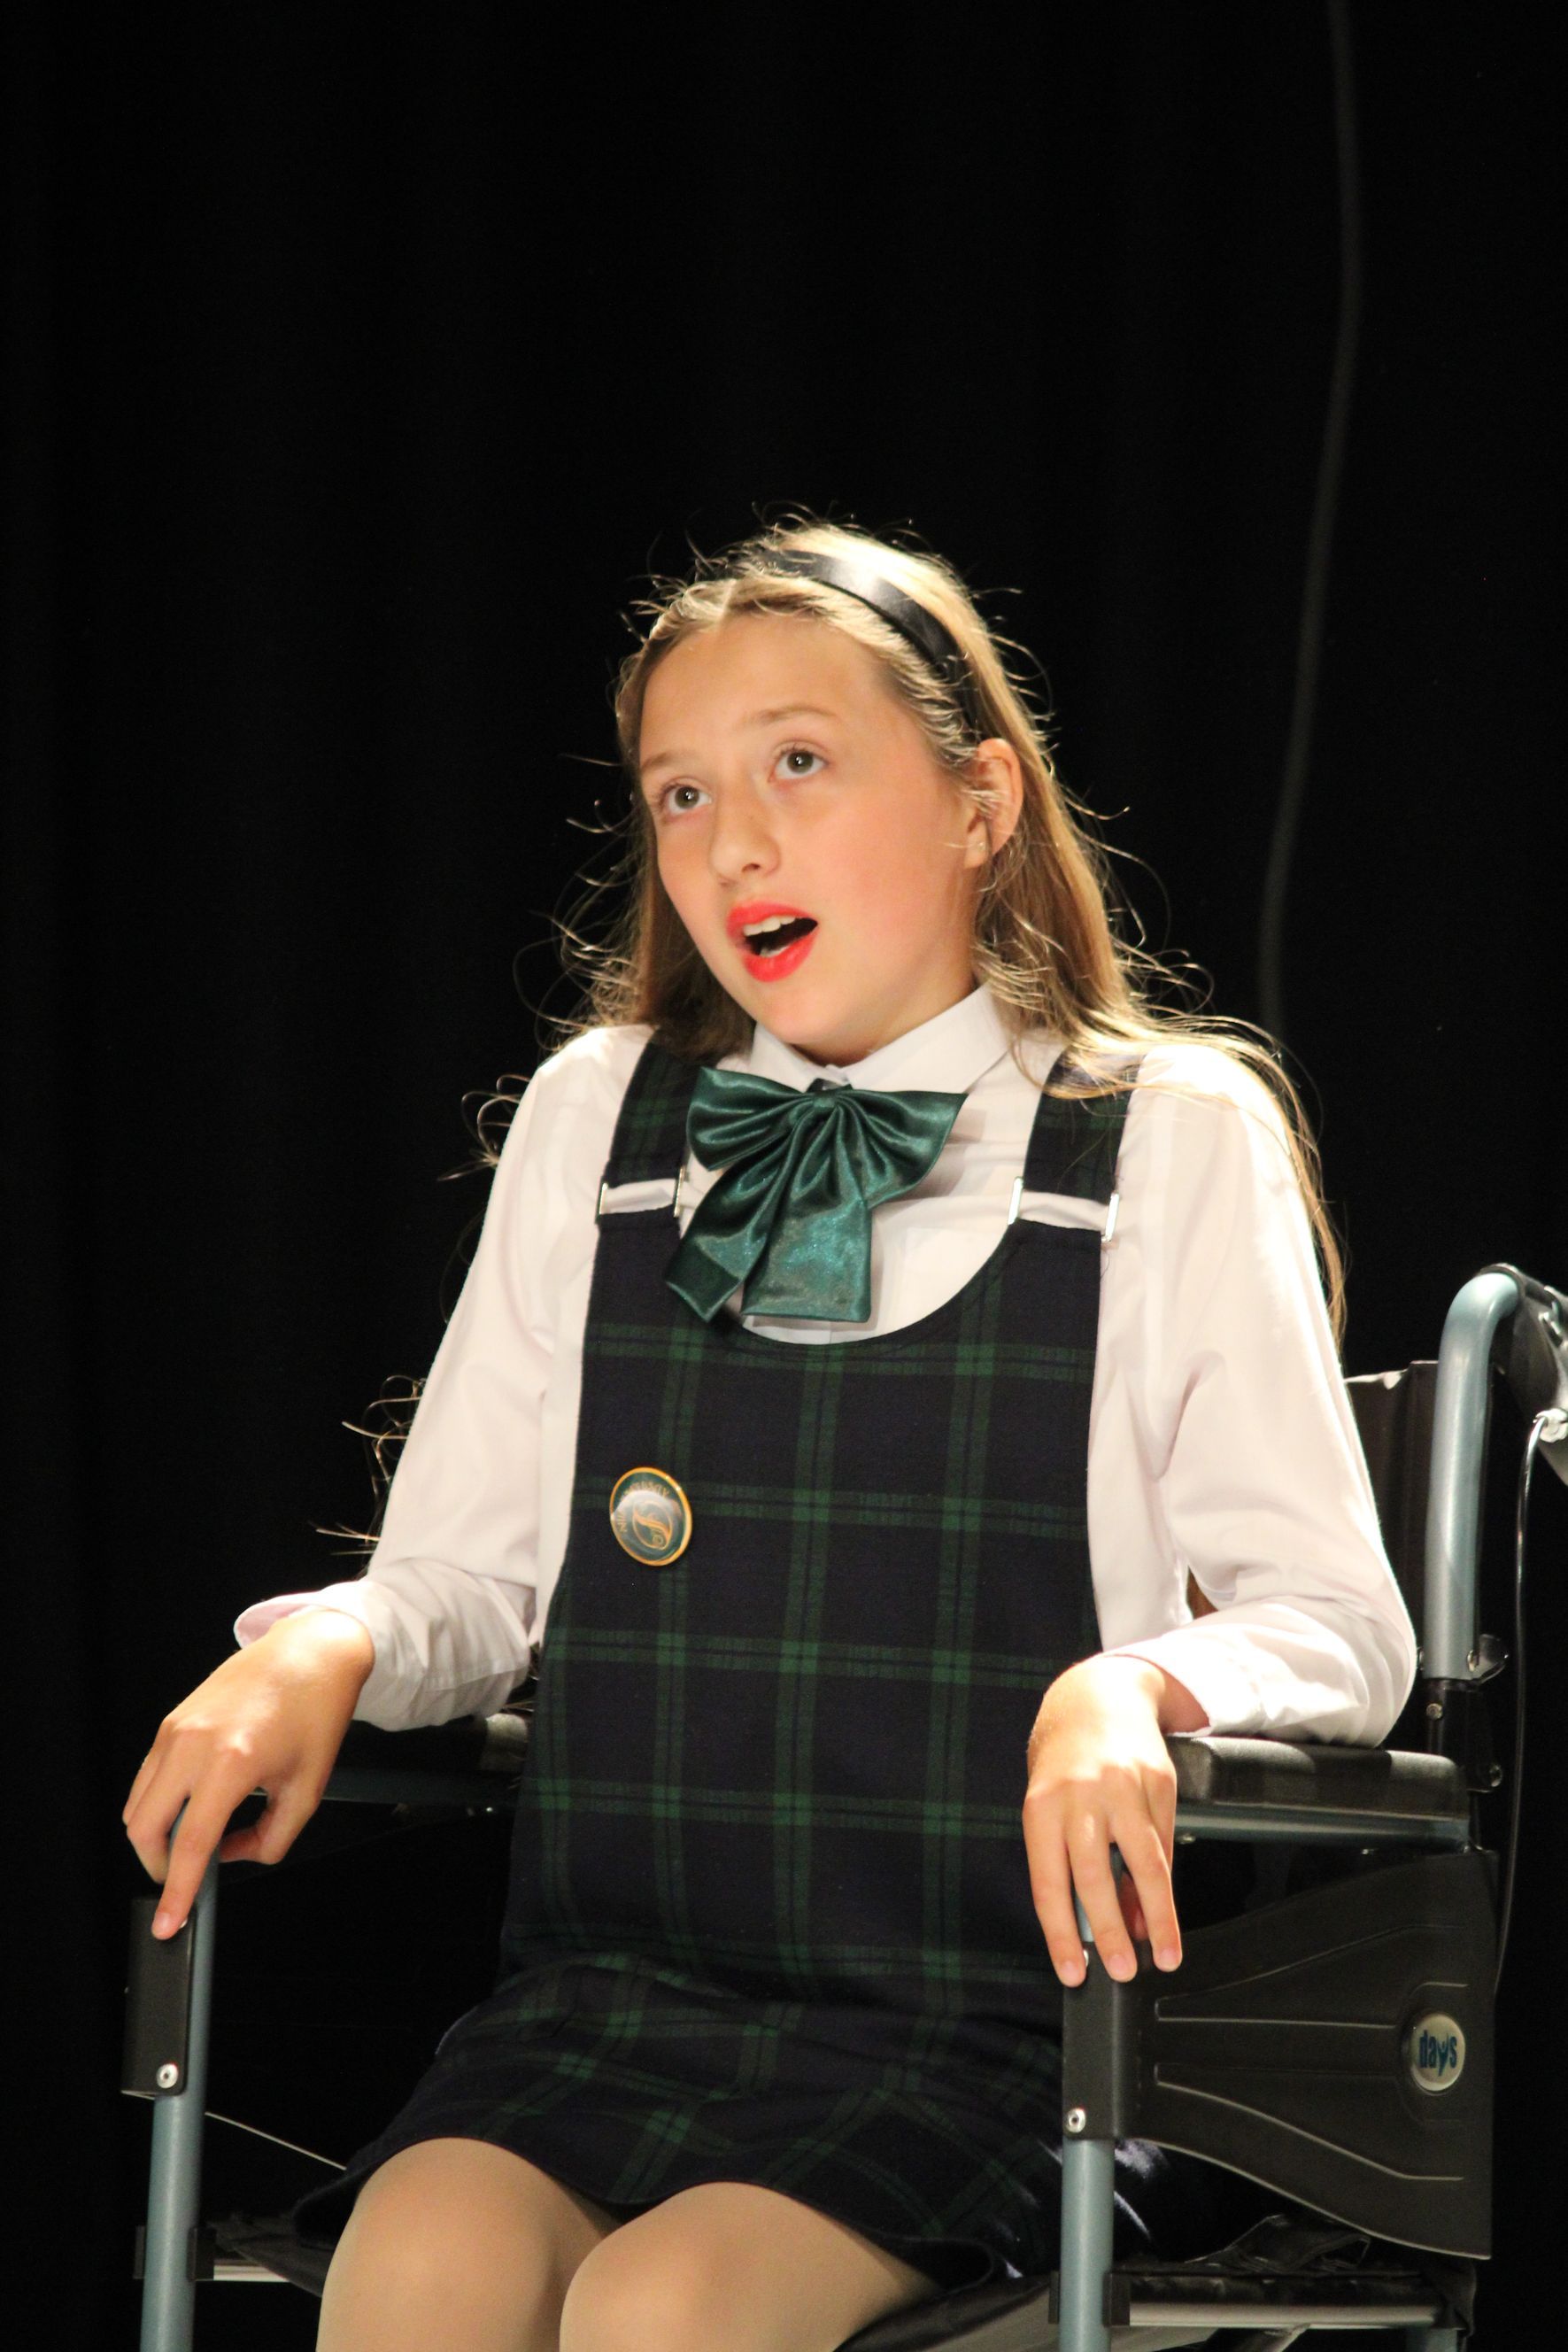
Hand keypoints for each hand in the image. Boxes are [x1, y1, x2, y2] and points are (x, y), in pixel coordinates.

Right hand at [122, 1610, 374, 1937]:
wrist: (310, 1652)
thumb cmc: (315, 1711)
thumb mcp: (307, 1789)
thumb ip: (271, 1839)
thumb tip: (235, 1856)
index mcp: (232, 1762)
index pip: (191, 1844)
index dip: (178, 1891)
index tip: (169, 1921)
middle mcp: (194, 1744)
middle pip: (144, 1827)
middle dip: (159, 1865)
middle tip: (186, 1878)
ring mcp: (176, 1729)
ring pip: (138, 1802)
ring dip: (156, 1834)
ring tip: (195, 1840)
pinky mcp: (172, 1721)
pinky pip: (148, 1776)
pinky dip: (159, 1803)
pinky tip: (193, 1806)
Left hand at [1022, 1655, 1201, 1985]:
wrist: (1096, 1697)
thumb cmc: (1065, 1763)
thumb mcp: (1052, 1807)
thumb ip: (1073, 1862)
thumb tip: (1109, 1922)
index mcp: (1042, 1807)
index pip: (1049, 1883)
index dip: (1061, 1934)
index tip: (1074, 1973)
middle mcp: (1081, 1796)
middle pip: (1096, 1877)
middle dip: (1111, 1933)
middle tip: (1123, 1971)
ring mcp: (1123, 1788)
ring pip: (1145, 1864)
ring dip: (1157, 1916)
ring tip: (1164, 1953)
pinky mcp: (1159, 1782)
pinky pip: (1165, 1842)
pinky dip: (1164, 1881)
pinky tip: (1162, 1908)